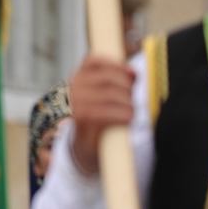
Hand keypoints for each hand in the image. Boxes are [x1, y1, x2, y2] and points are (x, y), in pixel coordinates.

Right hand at [69, 54, 134, 174]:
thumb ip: (117, 79)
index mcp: (78, 77)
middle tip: (132, 101)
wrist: (86, 148)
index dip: (117, 64)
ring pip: (110, 94)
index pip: (94, 60)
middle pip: (108, 78)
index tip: (133, 75)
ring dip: (127, 103)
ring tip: (130, 112)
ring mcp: (76, 104)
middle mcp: (73, 88)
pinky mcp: (82, 120)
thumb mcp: (104, 94)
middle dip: (127, 88)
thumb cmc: (99, 118)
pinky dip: (123, 114)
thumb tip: (134, 72)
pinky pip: (107, 112)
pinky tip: (127, 119)